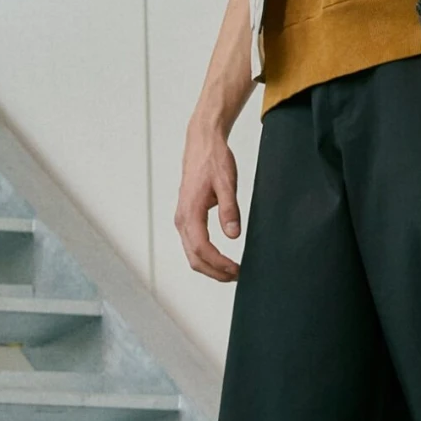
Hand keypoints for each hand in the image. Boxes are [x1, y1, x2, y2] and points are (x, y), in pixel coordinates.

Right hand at [176, 111, 242, 280]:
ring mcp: (182, 219)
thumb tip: (233, 236)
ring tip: (232, 271)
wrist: (202, 144)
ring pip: (192, 254)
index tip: (237, 270)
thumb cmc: (214, 160)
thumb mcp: (227, 183)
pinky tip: (221, 259)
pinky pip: (192, 245)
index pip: (202, 248)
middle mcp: (182, 219)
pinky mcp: (187, 218)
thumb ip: (230, 209)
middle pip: (194, 258)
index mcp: (190, 212)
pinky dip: (206, 257)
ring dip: (210, 267)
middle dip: (215, 272)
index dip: (219, 264)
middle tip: (238, 276)